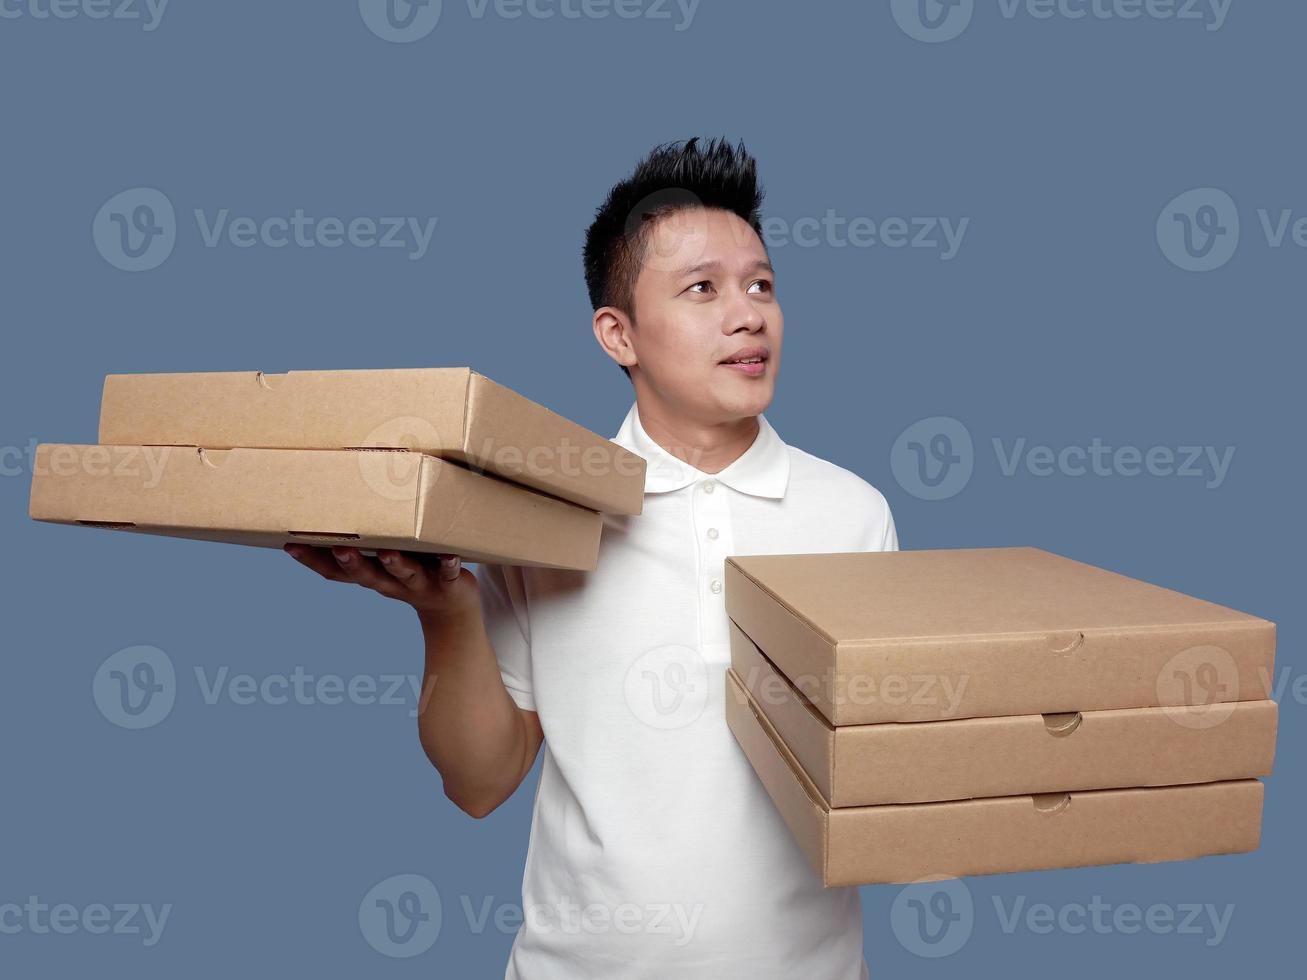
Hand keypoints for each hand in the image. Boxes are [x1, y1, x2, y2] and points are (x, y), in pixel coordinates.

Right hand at [283, 544, 480, 618]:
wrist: (449, 608)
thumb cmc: (410, 569)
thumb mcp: (385, 556)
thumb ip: (370, 533)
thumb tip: (344, 490)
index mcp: (370, 574)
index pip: (334, 571)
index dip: (312, 561)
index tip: (289, 544)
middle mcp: (389, 582)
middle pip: (366, 574)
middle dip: (352, 562)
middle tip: (339, 548)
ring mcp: (418, 584)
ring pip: (404, 574)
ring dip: (395, 564)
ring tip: (389, 553)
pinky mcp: (447, 583)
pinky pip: (448, 575)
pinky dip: (449, 567)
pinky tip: (451, 557)